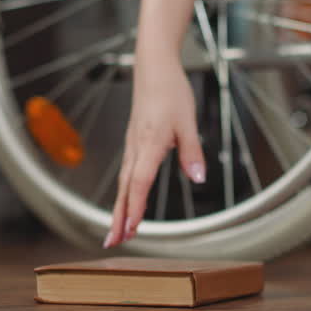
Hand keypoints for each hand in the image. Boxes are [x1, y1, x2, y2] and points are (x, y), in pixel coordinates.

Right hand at [105, 0, 205, 248]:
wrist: (153, 67)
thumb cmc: (171, 91)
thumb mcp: (189, 121)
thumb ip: (192, 151)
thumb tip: (197, 177)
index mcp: (150, 143)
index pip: (141, 182)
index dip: (136, 207)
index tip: (132, 229)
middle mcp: (136, 147)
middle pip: (126, 188)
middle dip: (119, 217)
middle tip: (112, 243)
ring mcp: (132, 145)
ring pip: (124, 182)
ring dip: (120, 208)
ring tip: (116, 231)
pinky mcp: (133, 142)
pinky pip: (127, 173)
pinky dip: (125, 192)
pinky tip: (127, 202)